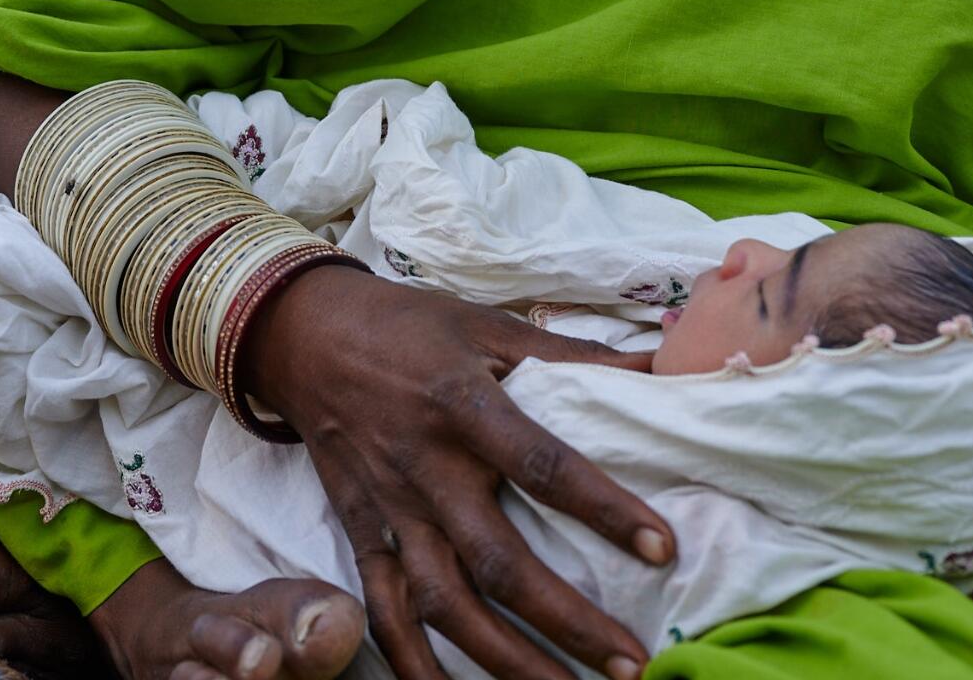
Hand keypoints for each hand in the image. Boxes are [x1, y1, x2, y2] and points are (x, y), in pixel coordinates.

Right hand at [238, 265, 670, 679]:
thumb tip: (666, 362)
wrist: (306, 336)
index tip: (662, 548)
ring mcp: (391, 509)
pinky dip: (413, 663)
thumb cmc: (411, 327)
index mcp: (464, 405)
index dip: (603, 509)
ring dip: (505, 659)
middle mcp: (427, 467)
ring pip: (445, 603)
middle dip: (566, 619)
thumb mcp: (489, 326)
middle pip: (497, 561)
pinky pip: (386, 610)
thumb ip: (577, 356)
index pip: (542, 465)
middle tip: (630, 662)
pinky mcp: (362, 533)